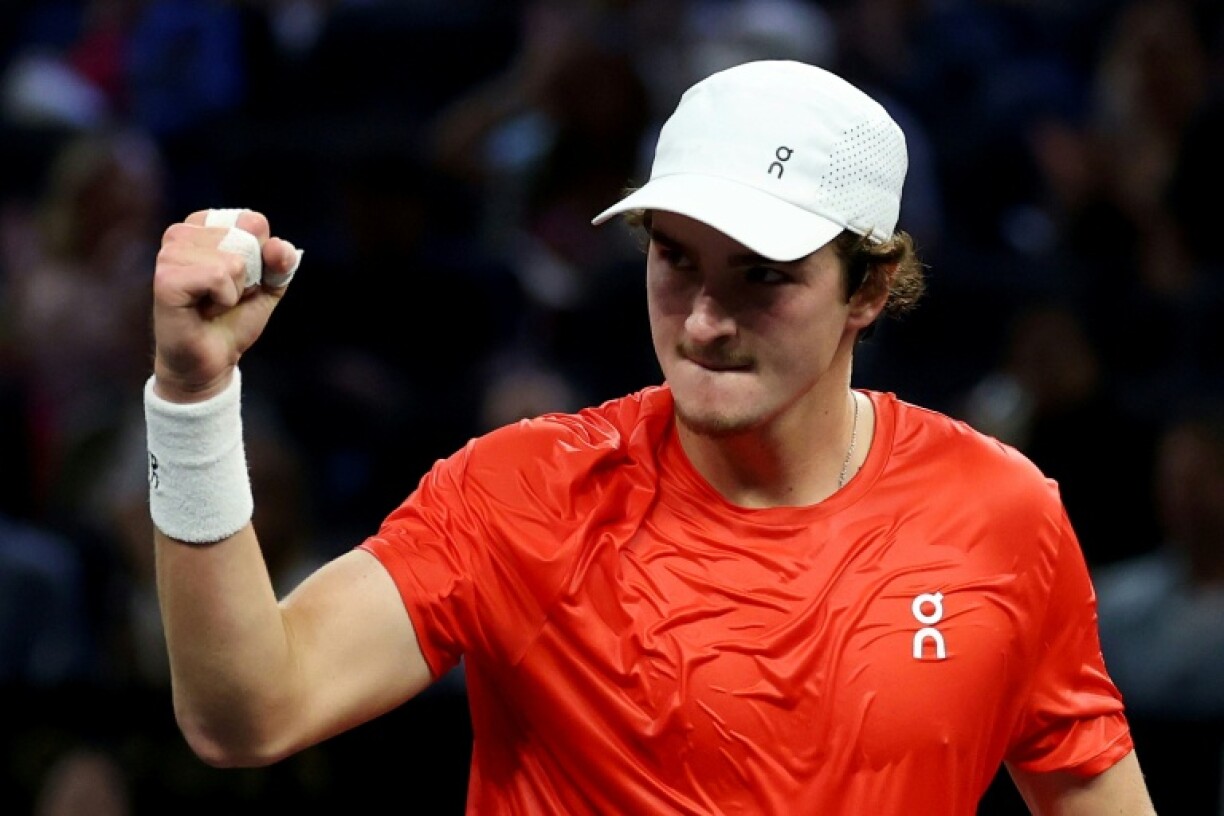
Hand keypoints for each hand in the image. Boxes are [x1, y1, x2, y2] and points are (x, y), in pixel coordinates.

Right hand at [151, 209, 300, 401]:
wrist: (213, 360)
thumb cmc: (233, 318)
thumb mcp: (269, 285)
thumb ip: (281, 261)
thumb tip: (277, 247)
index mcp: (204, 225)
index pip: (253, 221)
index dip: (262, 257)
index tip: (240, 279)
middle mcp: (182, 233)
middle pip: (245, 238)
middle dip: (248, 276)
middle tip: (224, 295)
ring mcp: (169, 254)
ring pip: (233, 260)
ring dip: (234, 290)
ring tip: (212, 303)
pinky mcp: (165, 278)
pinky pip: (218, 276)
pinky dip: (224, 299)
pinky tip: (204, 309)